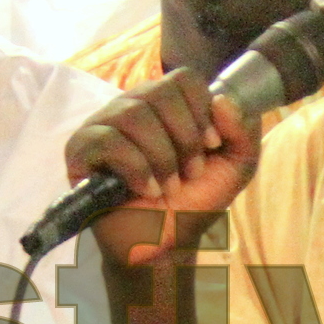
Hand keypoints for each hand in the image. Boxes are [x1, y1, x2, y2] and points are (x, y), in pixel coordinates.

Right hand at [61, 69, 262, 267]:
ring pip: (134, 114)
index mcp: (165, 104)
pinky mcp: (80, 151)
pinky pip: (108, 140)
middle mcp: (132, 106)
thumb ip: (243, 131)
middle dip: (184, 138)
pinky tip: (147, 190)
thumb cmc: (195, 202)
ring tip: (168, 187)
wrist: (166, 245)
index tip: (210, 146)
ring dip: (161, 156)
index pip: (183, 78)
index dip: (202, 110)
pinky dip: (136, 168)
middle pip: (159, 91)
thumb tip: (221, 99)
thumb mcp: (235, 166)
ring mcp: (102, 126)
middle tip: (189, 173)